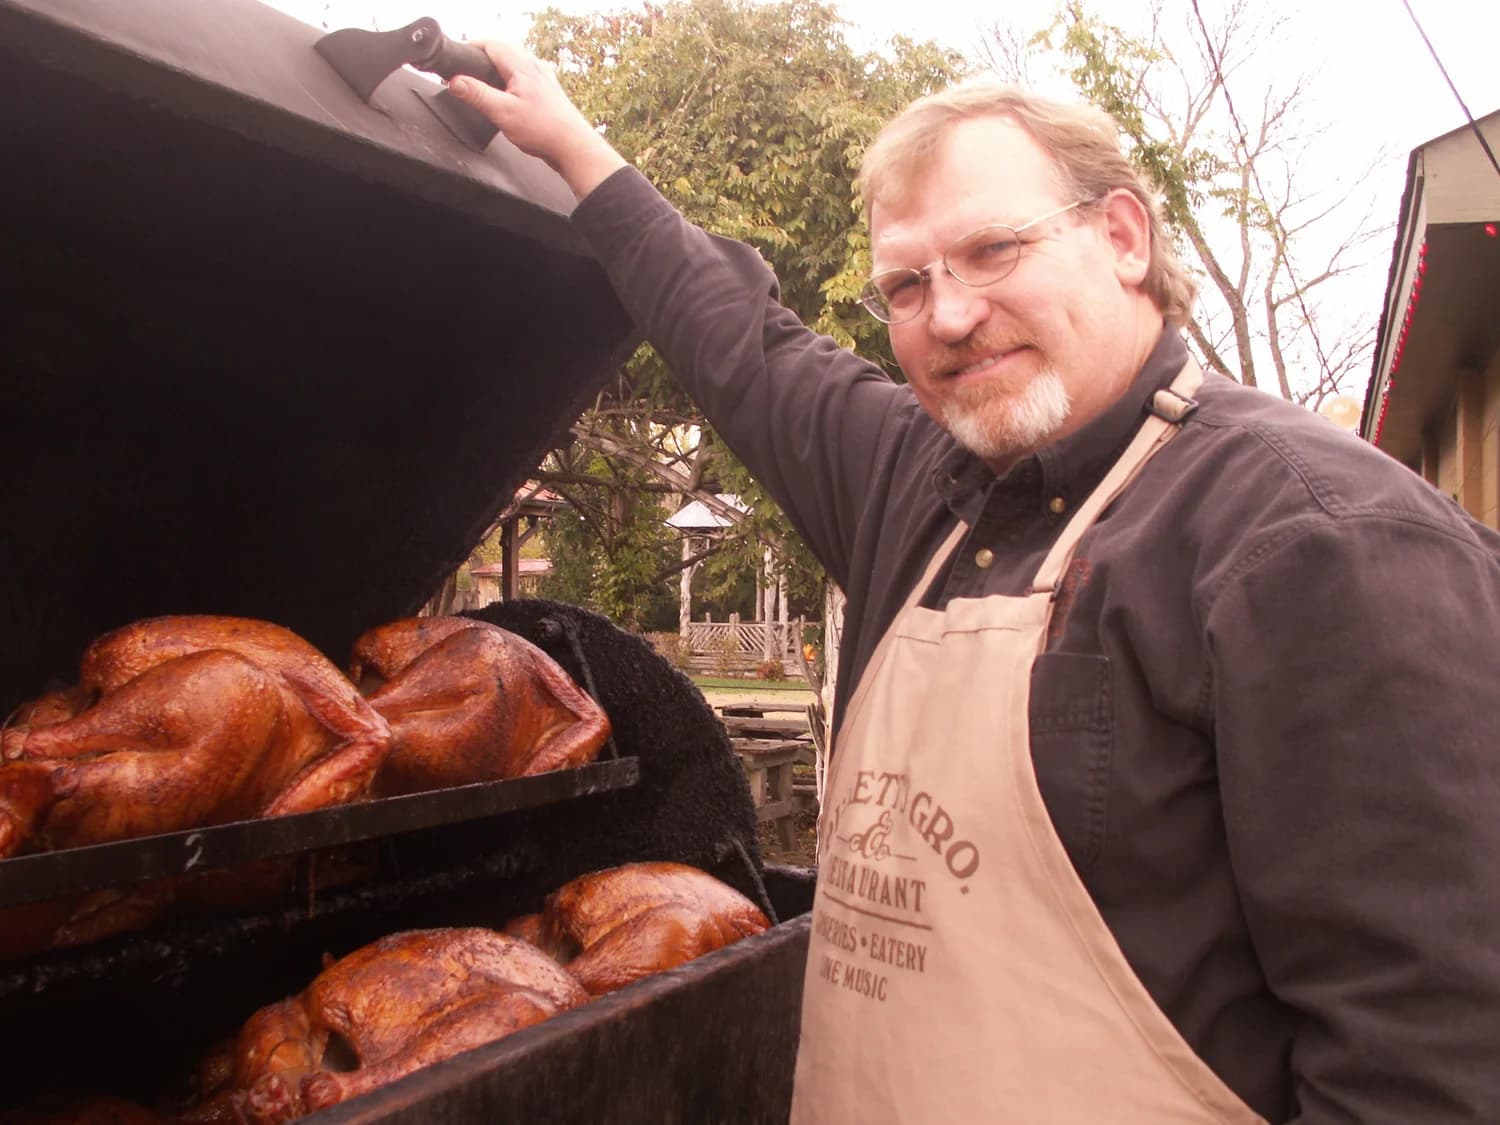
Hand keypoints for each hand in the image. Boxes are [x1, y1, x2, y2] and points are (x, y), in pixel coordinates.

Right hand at [449, 39, 625, 200]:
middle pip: (501, 51)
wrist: (574, 147)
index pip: (491, 43)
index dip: (470, 47)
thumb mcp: (503, 112)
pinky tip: (505, 97)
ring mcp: (542, 77)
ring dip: (495, 70)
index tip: (455, 60)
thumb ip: (477, 95)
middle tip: (464, 73)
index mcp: (523, 65)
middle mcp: (534, 65)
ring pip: (512, 64)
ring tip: (481, 85)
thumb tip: (454, 81)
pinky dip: (508, 81)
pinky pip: (522, 77)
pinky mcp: (546, 90)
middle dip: (480, 59)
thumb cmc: (544, 130)